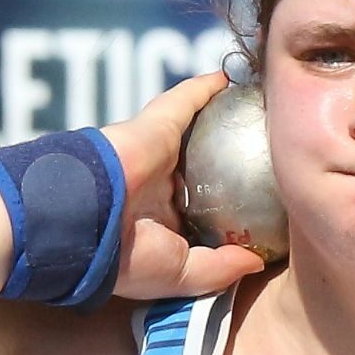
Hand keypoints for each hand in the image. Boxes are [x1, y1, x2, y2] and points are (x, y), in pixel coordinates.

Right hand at [101, 72, 269, 300]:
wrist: (86, 221)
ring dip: (222, 120)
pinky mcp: (155, 127)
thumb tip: (257, 261)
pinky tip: (231, 80)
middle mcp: (161, 189)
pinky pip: (185, 102)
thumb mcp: (182, 274)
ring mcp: (158, 156)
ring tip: (257, 112)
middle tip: (268, 155)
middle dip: (232, 163)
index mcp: (165, 225)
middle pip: (204, 170)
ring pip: (196, 133)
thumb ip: (220, 268)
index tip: (265, 210)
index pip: (203, 215)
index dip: (231, 211)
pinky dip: (205, 89)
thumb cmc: (128, 257)